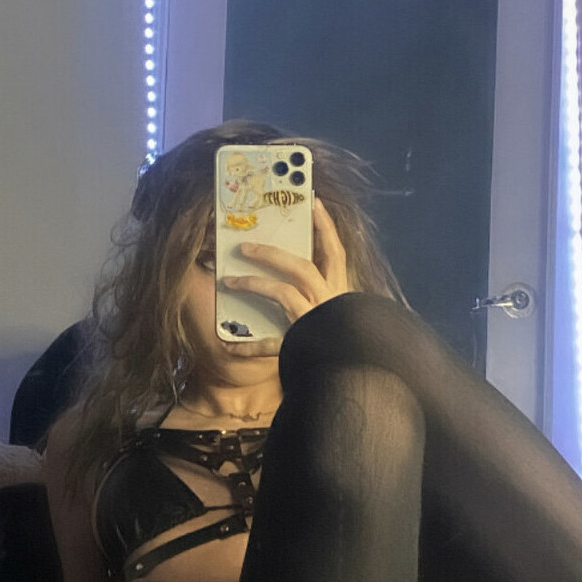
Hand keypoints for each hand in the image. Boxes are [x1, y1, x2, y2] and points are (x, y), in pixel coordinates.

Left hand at [218, 201, 351, 354]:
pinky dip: (248, 345)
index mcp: (340, 292)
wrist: (352, 380)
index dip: (324, 226)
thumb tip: (305, 272)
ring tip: (229, 280)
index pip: (334, 252)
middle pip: (301, 266)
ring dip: (254, 283)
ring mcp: (313, 322)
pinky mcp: (300, 346)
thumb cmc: (345, 344)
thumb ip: (327, 293)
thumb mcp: (341, 313)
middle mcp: (328, 302)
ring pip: (283, 292)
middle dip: (271, 253)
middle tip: (245, 245)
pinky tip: (229, 344)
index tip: (312, 202)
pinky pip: (269, 343)